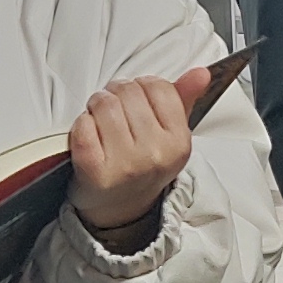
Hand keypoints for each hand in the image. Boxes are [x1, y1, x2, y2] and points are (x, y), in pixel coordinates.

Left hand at [70, 63, 214, 233]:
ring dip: (96, 107)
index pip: (158, 87)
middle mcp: (155, 155)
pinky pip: (82, 125)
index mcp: (178, 143)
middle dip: (116, 95)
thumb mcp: (168, 137)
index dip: (141, 88)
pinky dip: (81, 126)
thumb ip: (183, 100)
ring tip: (101, 123)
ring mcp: (124, 165)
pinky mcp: (93, 171)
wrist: (119, 209)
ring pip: (104, 103)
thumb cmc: (141, 166)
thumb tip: (201, 73)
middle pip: (128, 91)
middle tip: (116, 113)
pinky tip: (90, 138)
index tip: (137, 101)